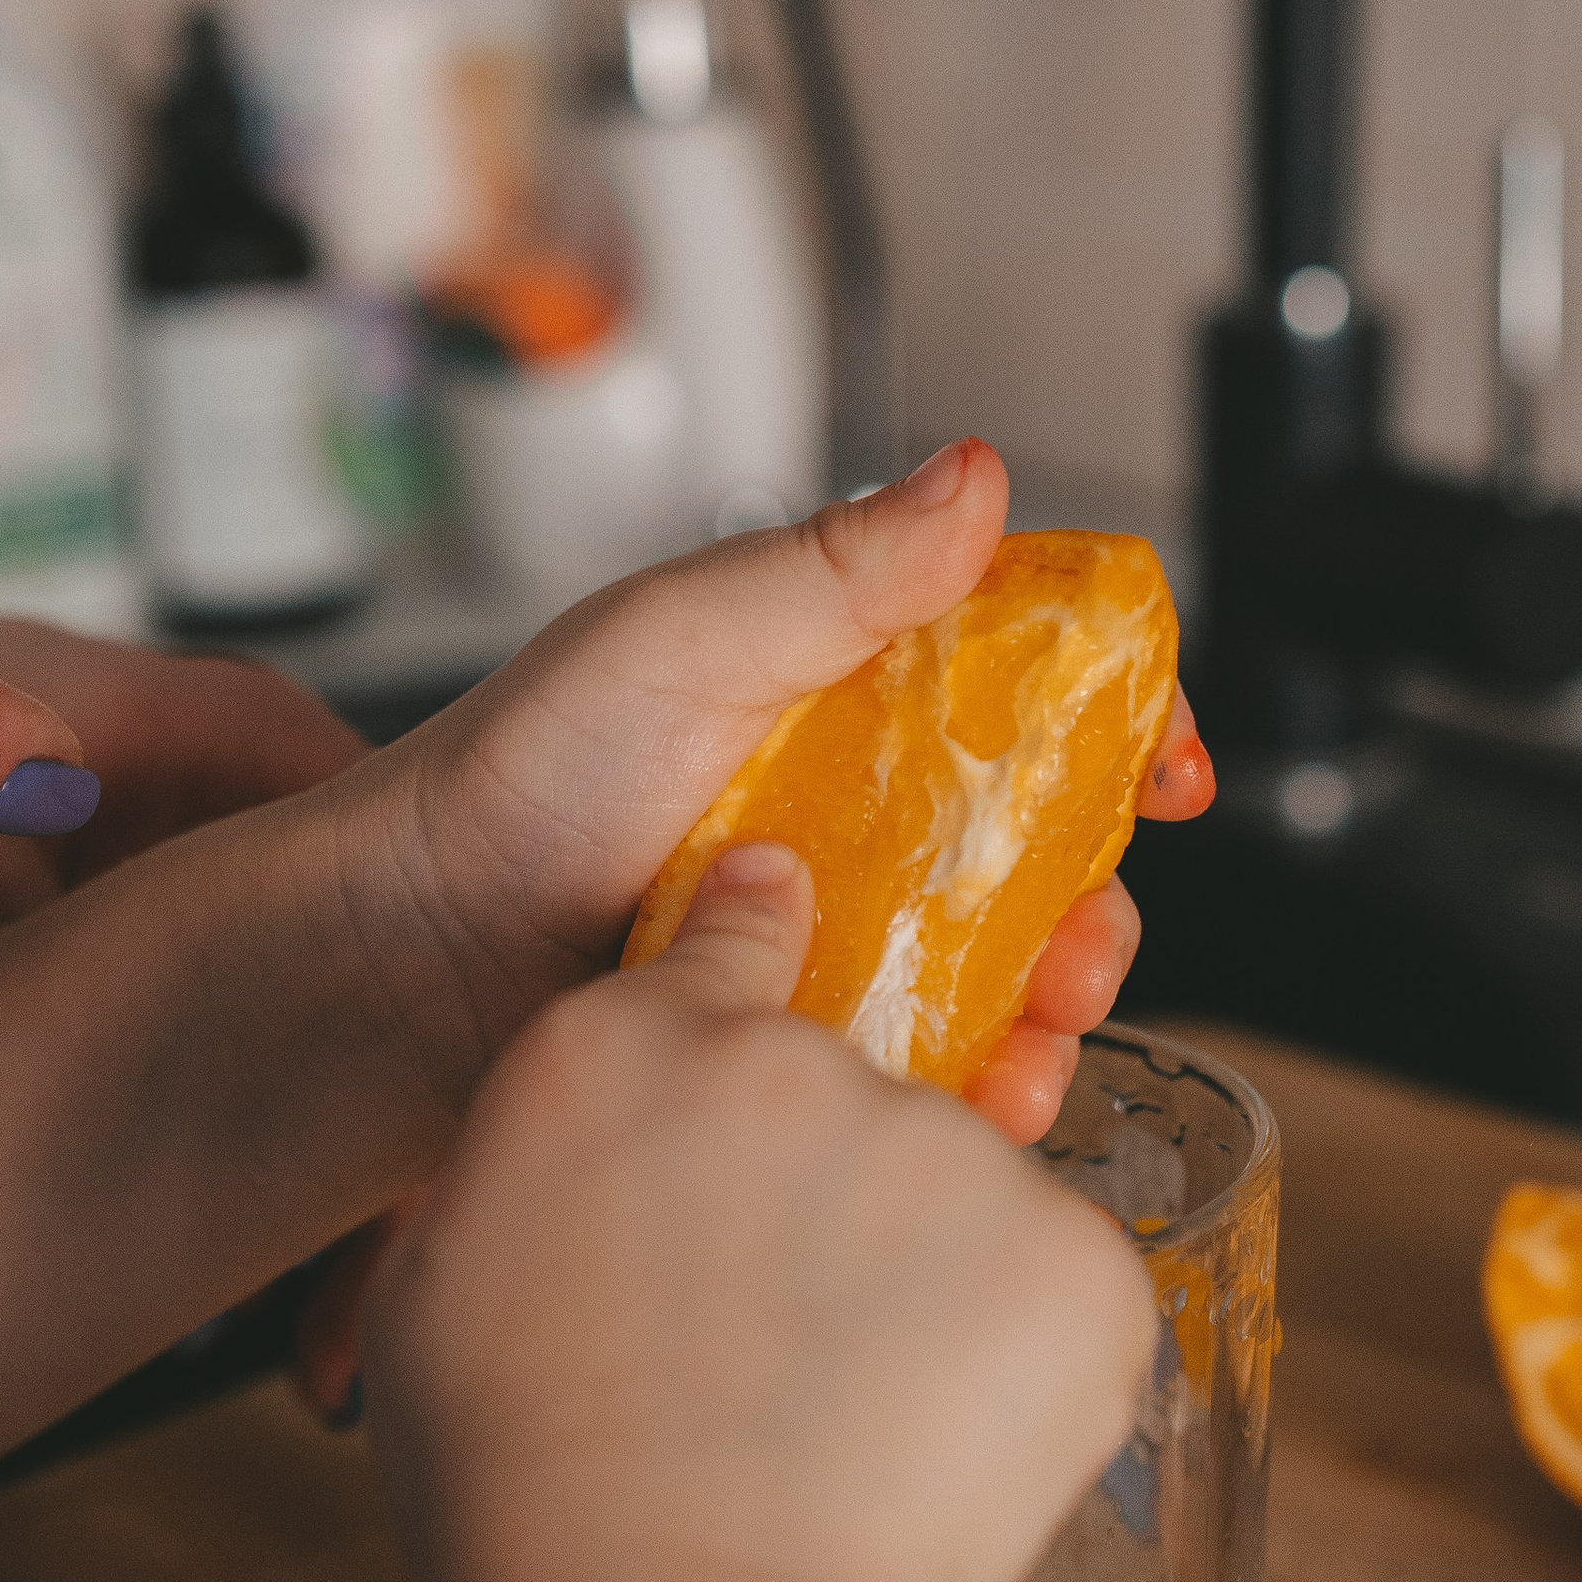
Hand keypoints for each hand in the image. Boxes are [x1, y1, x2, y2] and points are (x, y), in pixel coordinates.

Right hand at [367, 836, 1157, 1581]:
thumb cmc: (525, 1502)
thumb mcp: (440, 1292)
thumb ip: (527, 1176)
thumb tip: (583, 1170)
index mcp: (619, 1053)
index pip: (735, 931)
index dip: (764, 954)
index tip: (787, 967)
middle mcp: (795, 1066)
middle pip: (847, 1094)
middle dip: (830, 1205)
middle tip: (773, 1363)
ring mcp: (950, 1154)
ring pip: (958, 1204)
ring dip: (925, 1295)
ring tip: (840, 1446)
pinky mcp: (1075, 1260)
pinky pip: (1056, 1295)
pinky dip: (1017, 1374)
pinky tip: (924, 1468)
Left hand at [382, 438, 1210, 1152]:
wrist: (408, 956)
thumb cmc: (520, 776)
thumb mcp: (680, 635)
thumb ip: (833, 566)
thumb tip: (977, 478)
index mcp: (853, 689)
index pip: (1038, 684)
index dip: (1127, 722)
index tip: (1172, 774)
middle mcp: (863, 809)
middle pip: (1048, 847)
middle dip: (1100, 903)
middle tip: (1085, 946)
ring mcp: (841, 931)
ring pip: (1006, 969)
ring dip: (1056, 1007)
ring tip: (1040, 1036)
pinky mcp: (806, 1040)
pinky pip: (927, 1067)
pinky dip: (978, 1090)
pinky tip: (982, 1103)